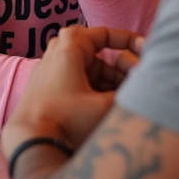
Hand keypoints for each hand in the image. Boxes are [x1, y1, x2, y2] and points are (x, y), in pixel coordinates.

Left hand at [1, 25, 143, 158]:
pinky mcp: (49, 90)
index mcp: (70, 45)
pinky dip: (97, 91)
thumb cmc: (66, 121)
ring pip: (91, 71)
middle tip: (139, 85)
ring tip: (128, 102)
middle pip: (101, 55)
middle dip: (123, 69)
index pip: (106, 34)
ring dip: (112, 83)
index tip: (148, 53)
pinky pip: (79, 83)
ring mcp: (52, 71)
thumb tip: (144, 86)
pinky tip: (111, 109)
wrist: (30, 144)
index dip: (130, 42)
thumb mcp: (105, 107)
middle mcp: (59, 52)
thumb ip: (129, 91)